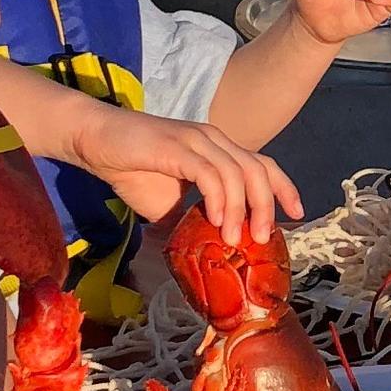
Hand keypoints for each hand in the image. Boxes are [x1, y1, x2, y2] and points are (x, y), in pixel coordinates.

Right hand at [73, 106, 299, 238]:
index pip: (262, 164)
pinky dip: (219, 198)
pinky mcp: (176, 146)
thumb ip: (191, 219)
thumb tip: (206, 250)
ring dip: (242, 208)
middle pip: (257, 169)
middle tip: (263, 237)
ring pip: (237, 172)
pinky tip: (217, 219)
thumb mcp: (168, 204)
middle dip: (268, 204)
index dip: (284, 187)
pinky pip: (209, 172)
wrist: (94, 140)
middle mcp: (213, 140)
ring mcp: (196, 140)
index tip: (297, 213)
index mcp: (217, 149)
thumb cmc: (131, 168)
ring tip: (235, 238)